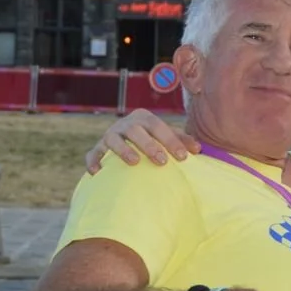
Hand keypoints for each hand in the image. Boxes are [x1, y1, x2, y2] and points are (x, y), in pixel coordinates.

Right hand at [84, 109, 199, 173]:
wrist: (126, 140)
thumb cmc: (153, 139)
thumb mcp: (167, 137)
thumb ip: (181, 140)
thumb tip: (198, 149)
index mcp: (144, 118)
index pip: (158, 126)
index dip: (171, 140)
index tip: (183, 157)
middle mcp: (125, 124)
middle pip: (136, 131)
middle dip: (149, 145)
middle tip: (161, 161)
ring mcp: (109, 135)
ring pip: (113, 139)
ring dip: (123, 150)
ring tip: (134, 162)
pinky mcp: (97, 149)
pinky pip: (93, 154)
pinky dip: (93, 161)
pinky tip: (98, 172)